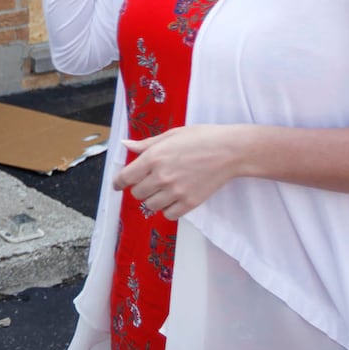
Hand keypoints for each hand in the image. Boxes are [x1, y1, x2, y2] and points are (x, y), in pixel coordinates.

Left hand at [112, 124, 246, 219]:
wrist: (230, 151)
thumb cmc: (202, 138)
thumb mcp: (171, 135)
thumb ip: (146, 144)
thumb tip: (125, 144)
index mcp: (154, 157)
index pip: (125, 177)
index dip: (118, 182)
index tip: (118, 184)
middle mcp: (161, 176)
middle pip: (137, 193)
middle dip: (139, 188)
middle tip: (148, 182)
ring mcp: (176, 191)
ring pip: (151, 205)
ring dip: (153, 199)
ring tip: (163, 190)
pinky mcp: (190, 203)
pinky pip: (168, 214)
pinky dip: (168, 209)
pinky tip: (173, 199)